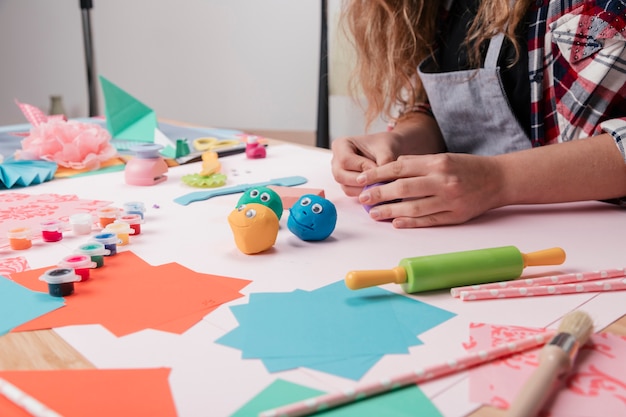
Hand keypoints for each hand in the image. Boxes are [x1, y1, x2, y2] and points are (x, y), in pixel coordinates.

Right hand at [330, 131, 402, 195]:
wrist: (386, 150)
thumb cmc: (383, 145)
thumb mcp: (386, 149)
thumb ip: (384, 161)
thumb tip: (382, 178)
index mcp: (340, 145)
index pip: (345, 159)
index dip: (361, 166)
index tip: (377, 168)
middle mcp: (336, 161)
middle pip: (341, 176)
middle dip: (361, 181)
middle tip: (379, 180)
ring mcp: (340, 174)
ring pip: (346, 187)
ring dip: (363, 189)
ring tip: (379, 184)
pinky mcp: (346, 184)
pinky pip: (352, 193)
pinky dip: (364, 193)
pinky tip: (376, 188)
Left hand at [356, 153, 503, 226]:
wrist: (498, 179)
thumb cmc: (466, 167)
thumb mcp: (442, 157)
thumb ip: (416, 163)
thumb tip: (388, 168)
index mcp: (437, 162)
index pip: (399, 168)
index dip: (377, 174)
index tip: (362, 180)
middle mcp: (443, 180)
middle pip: (403, 188)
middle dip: (379, 194)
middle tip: (363, 199)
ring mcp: (450, 200)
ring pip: (413, 208)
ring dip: (390, 212)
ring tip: (374, 214)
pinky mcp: (456, 216)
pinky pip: (429, 220)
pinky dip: (411, 223)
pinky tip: (396, 223)